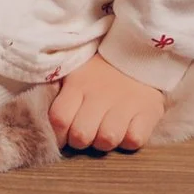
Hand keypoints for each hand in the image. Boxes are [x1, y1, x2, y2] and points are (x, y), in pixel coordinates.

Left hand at [47, 53, 166, 152]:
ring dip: (105, 142)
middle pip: (81, 136)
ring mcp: (125, 103)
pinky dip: (129, 140)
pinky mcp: (148, 112)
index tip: (63, 136)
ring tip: (107, 130)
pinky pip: (133, 140)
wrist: (140, 51)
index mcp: (78, 84)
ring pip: (107, 140)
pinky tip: (127, 128)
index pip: (58, 119)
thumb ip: (62, 95)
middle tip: (88, 132)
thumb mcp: (78, 73)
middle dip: (81, 141)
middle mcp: (99, 94)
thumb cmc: (102, 70)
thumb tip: (46, 123)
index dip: (58, 135)